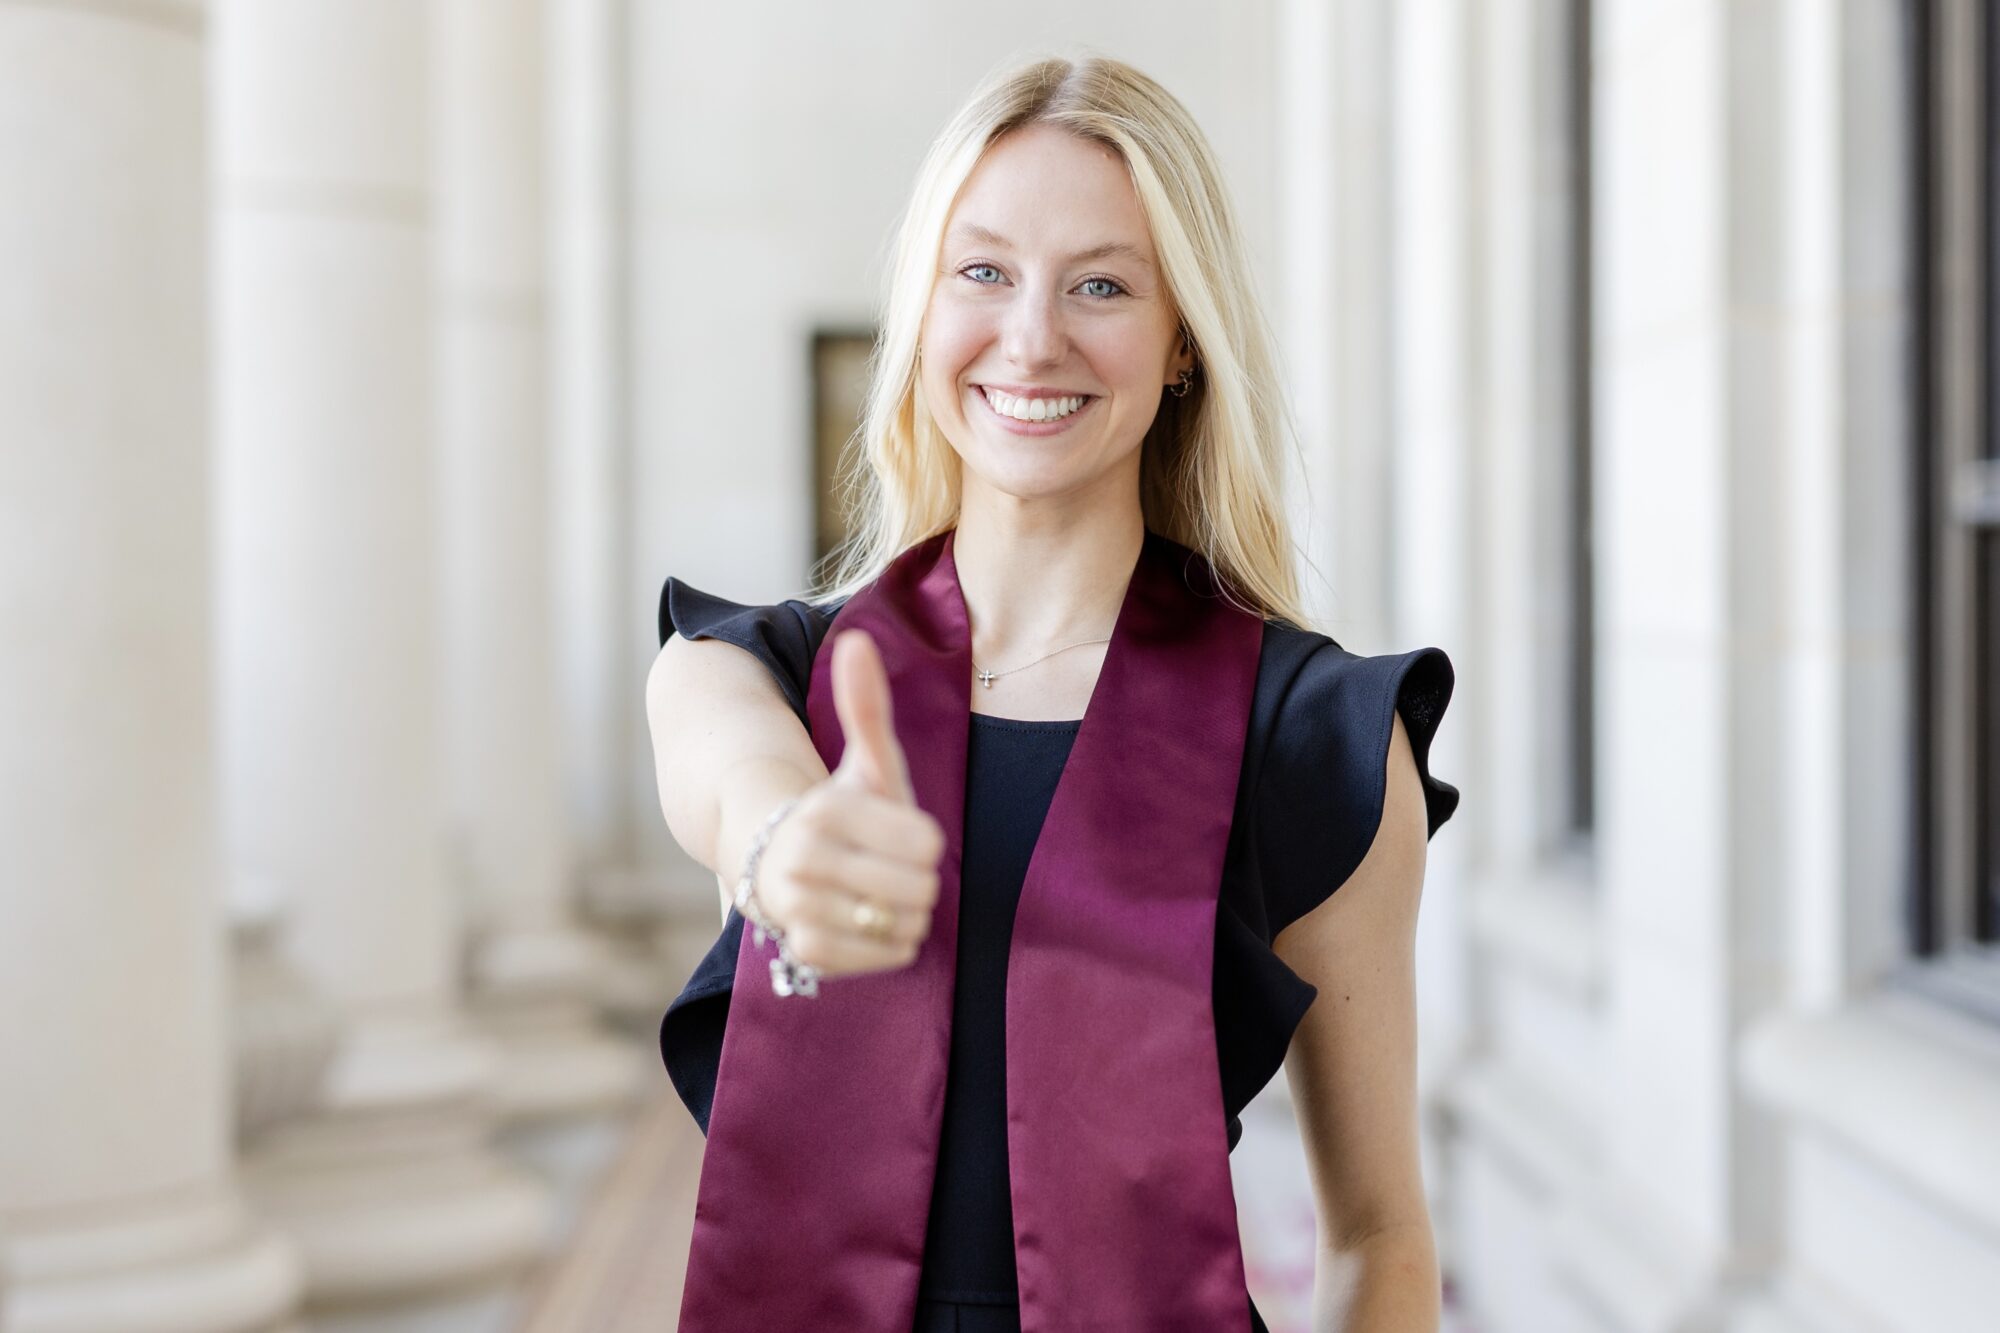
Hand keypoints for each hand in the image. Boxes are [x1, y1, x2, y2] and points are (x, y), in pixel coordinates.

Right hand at [751, 629, 943, 978]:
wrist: (782, 860)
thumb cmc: (843, 810)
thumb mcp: (863, 760)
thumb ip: (866, 705)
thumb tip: (858, 638)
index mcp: (827, 811)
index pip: (927, 844)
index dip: (924, 841)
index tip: (897, 834)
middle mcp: (805, 860)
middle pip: (920, 888)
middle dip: (917, 879)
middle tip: (888, 867)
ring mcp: (801, 909)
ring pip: (905, 924)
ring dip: (904, 912)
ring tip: (875, 892)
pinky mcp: (807, 951)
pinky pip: (885, 956)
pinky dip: (889, 945)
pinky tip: (866, 921)